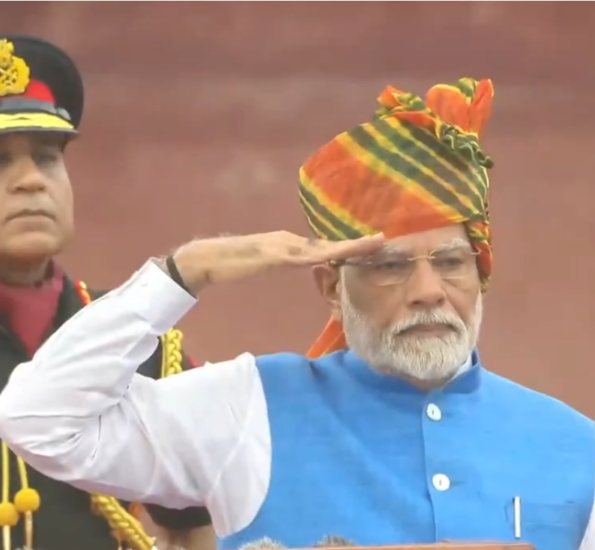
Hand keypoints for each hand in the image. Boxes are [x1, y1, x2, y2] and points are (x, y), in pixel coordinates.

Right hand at [171, 231, 384, 293]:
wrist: (210, 258)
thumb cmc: (234, 263)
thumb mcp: (267, 263)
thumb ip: (287, 261)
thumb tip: (308, 265)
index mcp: (290, 244)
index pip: (325, 246)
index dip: (349, 247)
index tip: (372, 246)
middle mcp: (291, 240)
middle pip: (330, 244)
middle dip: (357, 244)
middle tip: (384, 240)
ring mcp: (285, 245)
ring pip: (324, 247)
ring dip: (350, 246)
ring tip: (374, 243)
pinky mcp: (277, 254)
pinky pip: (308, 256)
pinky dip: (327, 255)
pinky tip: (342, 255)